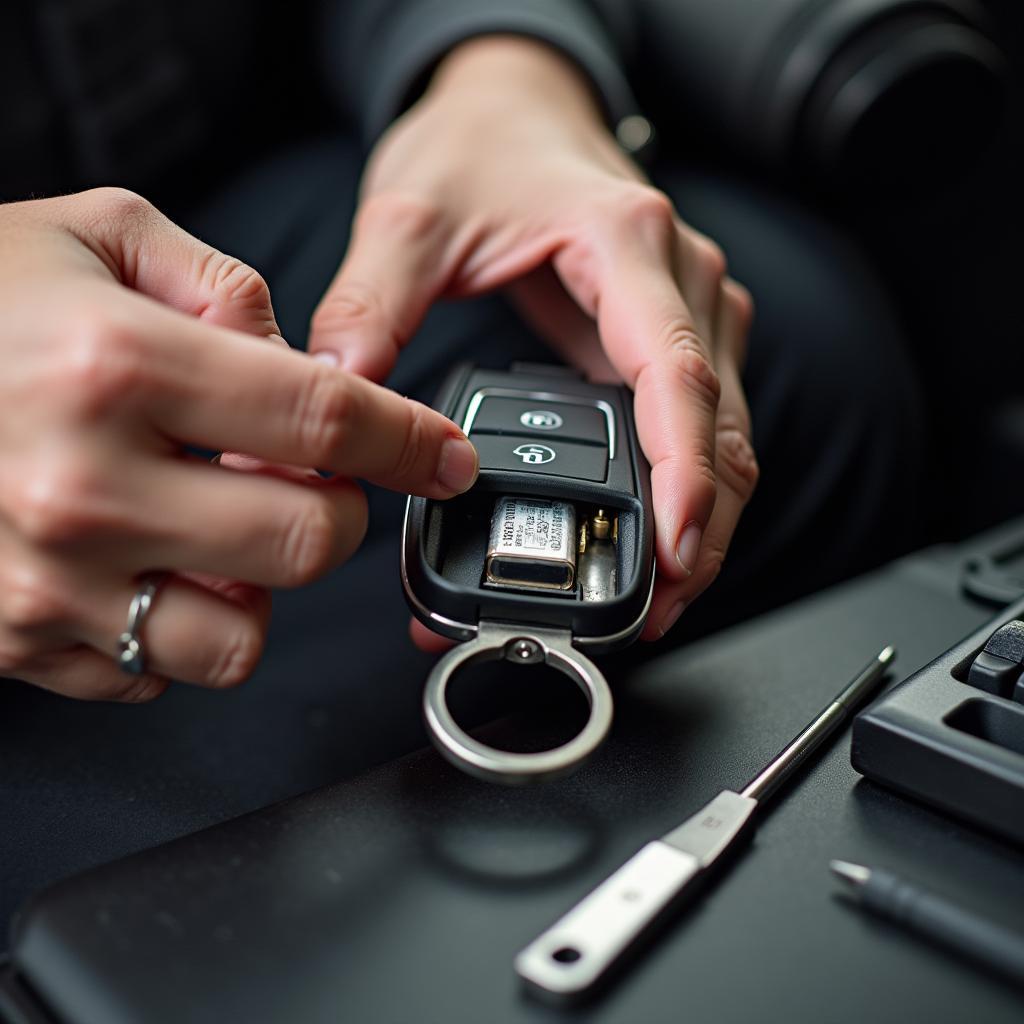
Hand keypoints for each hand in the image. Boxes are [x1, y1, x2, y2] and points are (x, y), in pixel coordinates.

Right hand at [0, 189, 477, 699]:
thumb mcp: (89, 236)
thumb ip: (216, 283)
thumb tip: (297, 357)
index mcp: (117, 365)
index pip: (326, 421)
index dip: (411, 442)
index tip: (444, 457)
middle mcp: (86, 485)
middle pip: (307, 543)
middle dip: (335, 513)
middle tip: (305, 481)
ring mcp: (48, 582)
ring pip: (243, 637)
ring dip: (259, 586)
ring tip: (215, 528)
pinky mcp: (18, 643)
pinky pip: (158, 669)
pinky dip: (182, 624)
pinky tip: (148, 564)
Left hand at [309, 37, 757, 644]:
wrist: (517, 106)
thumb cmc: (481, 144)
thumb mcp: (412, 212)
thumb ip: (372, 301)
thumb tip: (344, 391)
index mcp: (630, 246)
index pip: (679, 377)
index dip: (684, 474)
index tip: (673, 550)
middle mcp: (682, 282)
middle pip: (722, 431)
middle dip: (698, 533)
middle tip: (651, 612)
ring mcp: (692, 313)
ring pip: (728, 440)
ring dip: (698, 524)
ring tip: (651, 599)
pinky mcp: (679, 338)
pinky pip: (702, 429)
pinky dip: (683, 493)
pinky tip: (651, 538)